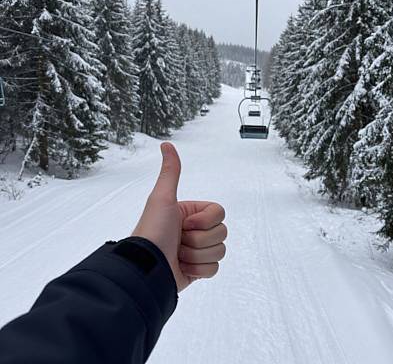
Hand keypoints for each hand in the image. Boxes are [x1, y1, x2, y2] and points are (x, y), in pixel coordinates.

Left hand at [132, 142, 226, 291]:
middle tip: (179, 241)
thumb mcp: (162, 198)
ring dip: (197, 255)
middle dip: (199, 240)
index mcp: (190, 213)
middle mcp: (195, 230)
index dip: (205, 221)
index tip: (184, 224)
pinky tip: (182, 267)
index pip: (219, 213)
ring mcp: (197, 250)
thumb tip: (166, 144)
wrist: (147, 268)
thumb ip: (170, 172)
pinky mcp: (197, 269)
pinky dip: (198, 270)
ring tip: (179, 255)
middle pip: (222, 232)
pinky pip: (214, 268)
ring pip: (219, 250)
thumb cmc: (153, 231)